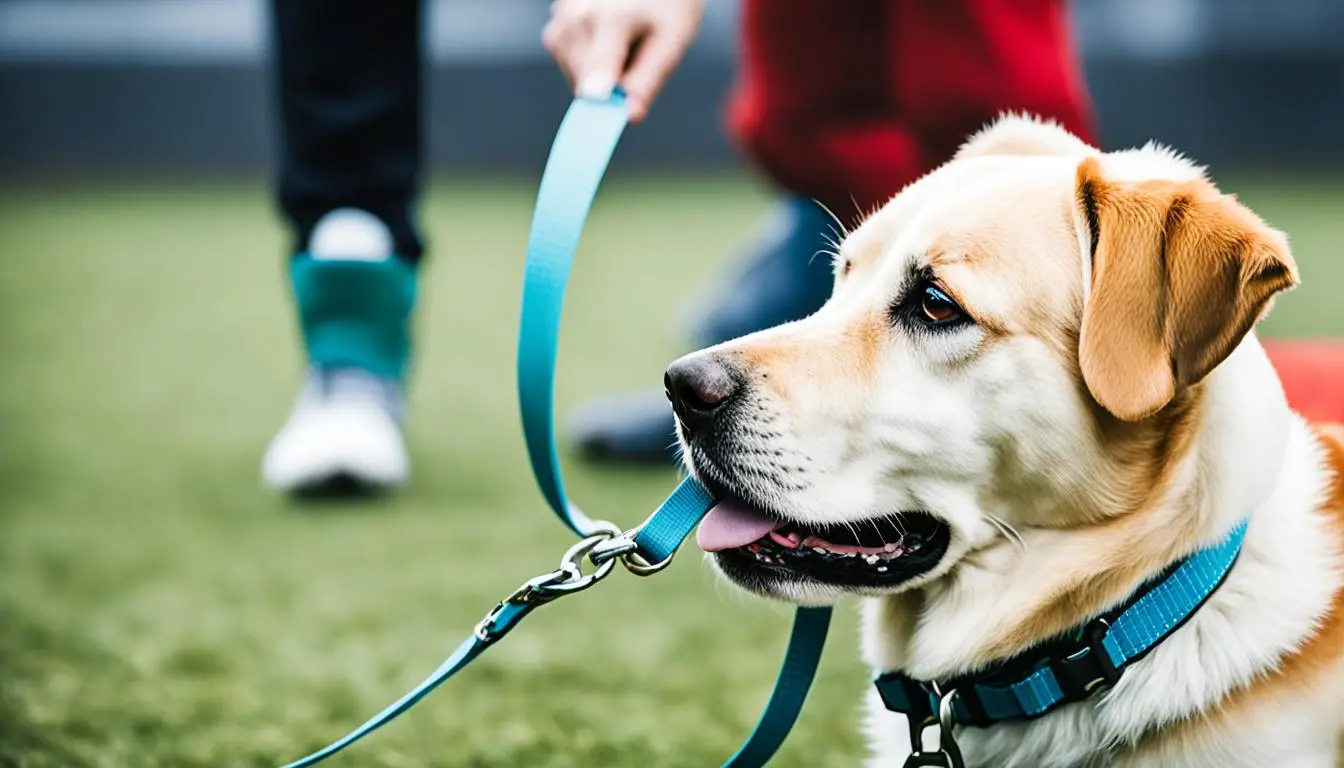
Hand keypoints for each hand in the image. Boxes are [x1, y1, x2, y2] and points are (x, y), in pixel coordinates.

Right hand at [543, 0, 705, 122]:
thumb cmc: (665, 2)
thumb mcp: (673, 38)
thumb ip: (649, 78)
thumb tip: (629, 116)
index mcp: (611, 20)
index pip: (598, 76)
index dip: (598, 107)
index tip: (594, 132)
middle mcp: (576, 18)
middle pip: (586, 86)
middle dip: (611, 88)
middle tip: (637, 58)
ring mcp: (559, 21)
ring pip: (577, 79)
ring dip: (600, 76)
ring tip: (623, 42)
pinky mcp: (554, 27)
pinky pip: (570, 65)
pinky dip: (589, 63)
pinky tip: (607, 37)